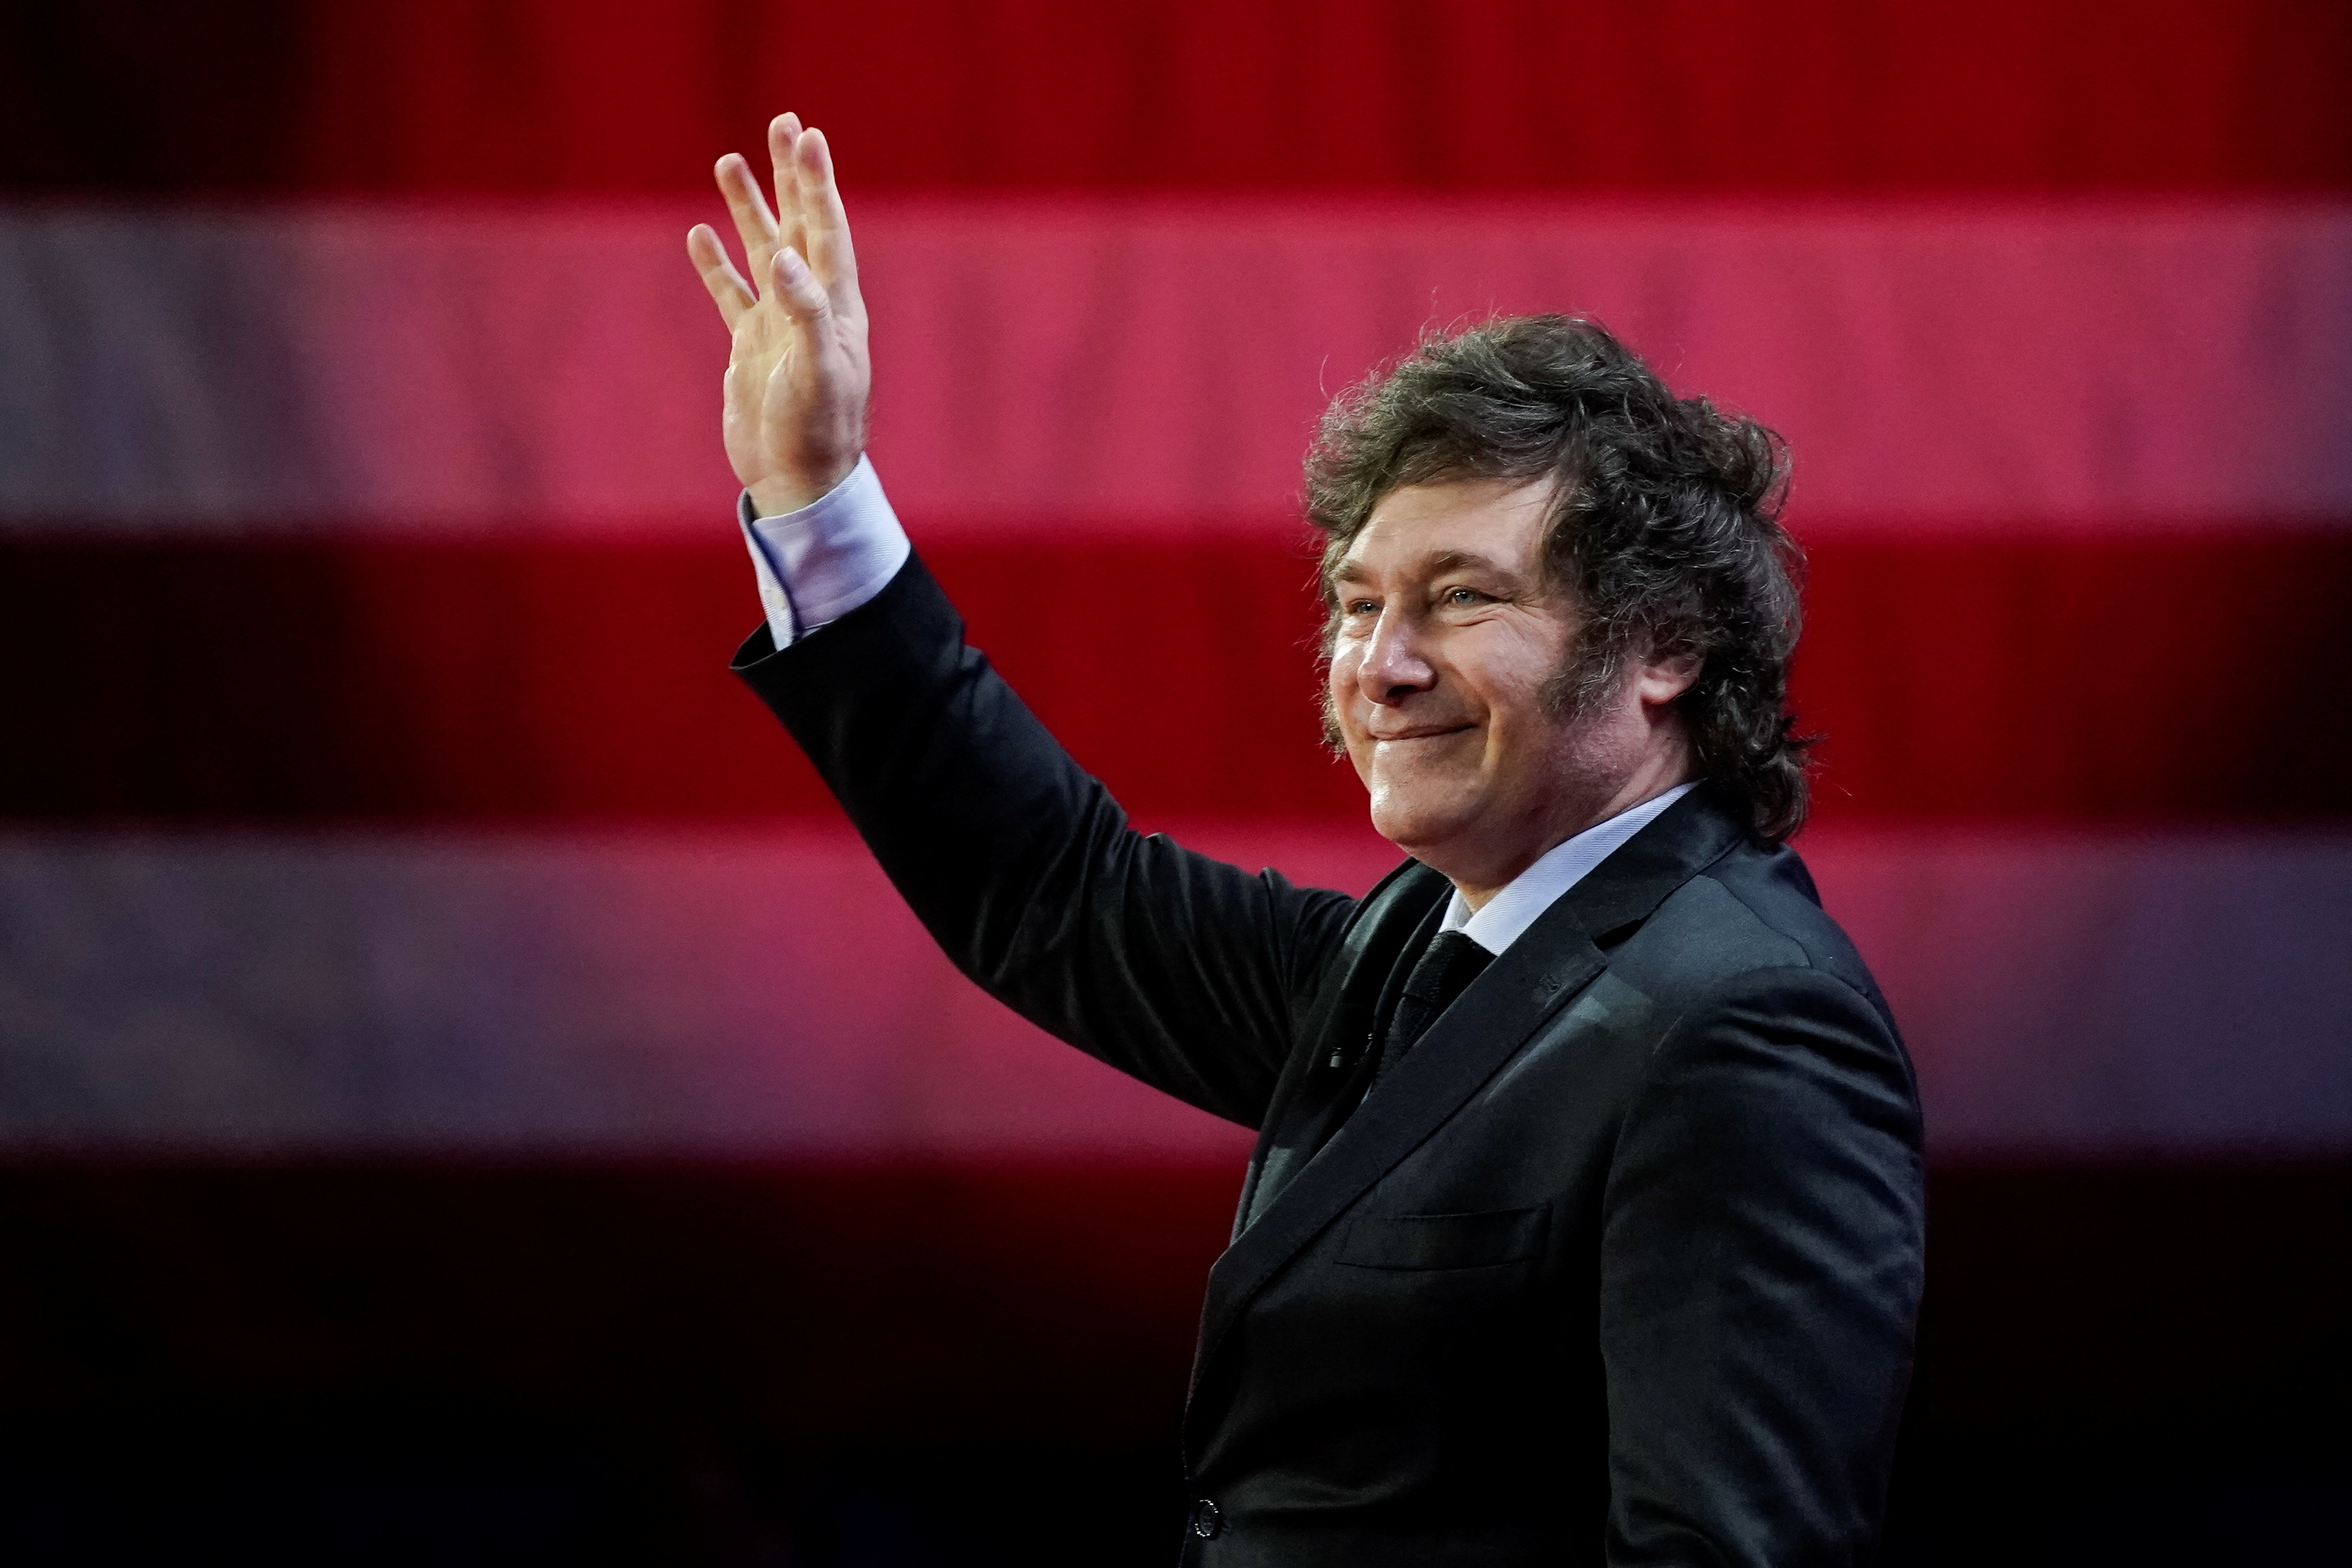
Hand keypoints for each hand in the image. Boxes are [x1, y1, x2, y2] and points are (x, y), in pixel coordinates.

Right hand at [687, 114, 869, 516]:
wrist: (798, 482)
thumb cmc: (818, 432)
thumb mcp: (816, 373)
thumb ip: (804, 313)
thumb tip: (783, 258)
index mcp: (836, 306)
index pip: (826, 229)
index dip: (816, 182)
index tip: (806, 135)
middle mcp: (810, 306)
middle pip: (798, 226)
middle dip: (789, 177)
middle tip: (781, 123)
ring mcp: (778, 325)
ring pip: (761, 252)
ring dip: (749, 209)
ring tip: (730, 162)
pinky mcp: (751, 347)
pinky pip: (731, 295)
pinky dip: (716, 266)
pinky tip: (700, 235)